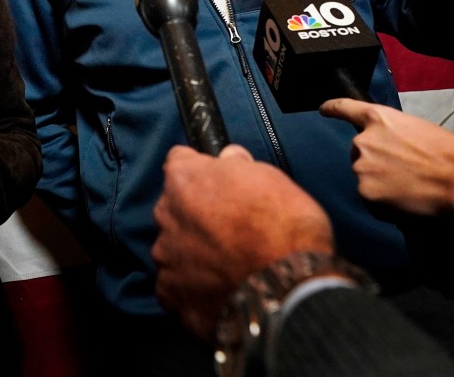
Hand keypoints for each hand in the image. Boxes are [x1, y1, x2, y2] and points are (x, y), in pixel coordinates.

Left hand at [151, 145, 332, 338]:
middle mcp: (166, 213)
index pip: (180, 163)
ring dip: (192, 253)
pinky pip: (175, 287)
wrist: (287, 285)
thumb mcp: (272, 177)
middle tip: (230, 230)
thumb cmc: (284, 225)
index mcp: (184, 178)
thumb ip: (238, 166)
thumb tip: (229, 158)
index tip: (219, 185)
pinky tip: (219, 291)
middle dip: (196, 216)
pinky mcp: (171, 294)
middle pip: (174, 208)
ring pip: (173, 248)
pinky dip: (192, 289)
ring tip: (228, 266)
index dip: (203, 173)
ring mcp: (166, 256)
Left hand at [320, 98, 453, 216]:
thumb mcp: (417, 131)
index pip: (347, 109)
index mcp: (378, 119)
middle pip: (358, 153)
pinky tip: (406, 203)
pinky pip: (371, 200)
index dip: (333, 108)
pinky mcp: (366, 192)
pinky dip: (385, 203)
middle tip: (403, 173)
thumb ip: (394, 137)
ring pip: (365, 177)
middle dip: (374, 162)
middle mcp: (363, 141)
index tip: (323, 109)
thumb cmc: (450, 153)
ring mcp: (361, 167)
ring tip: (410, 189)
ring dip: (380, 183)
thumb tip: (390, 153)